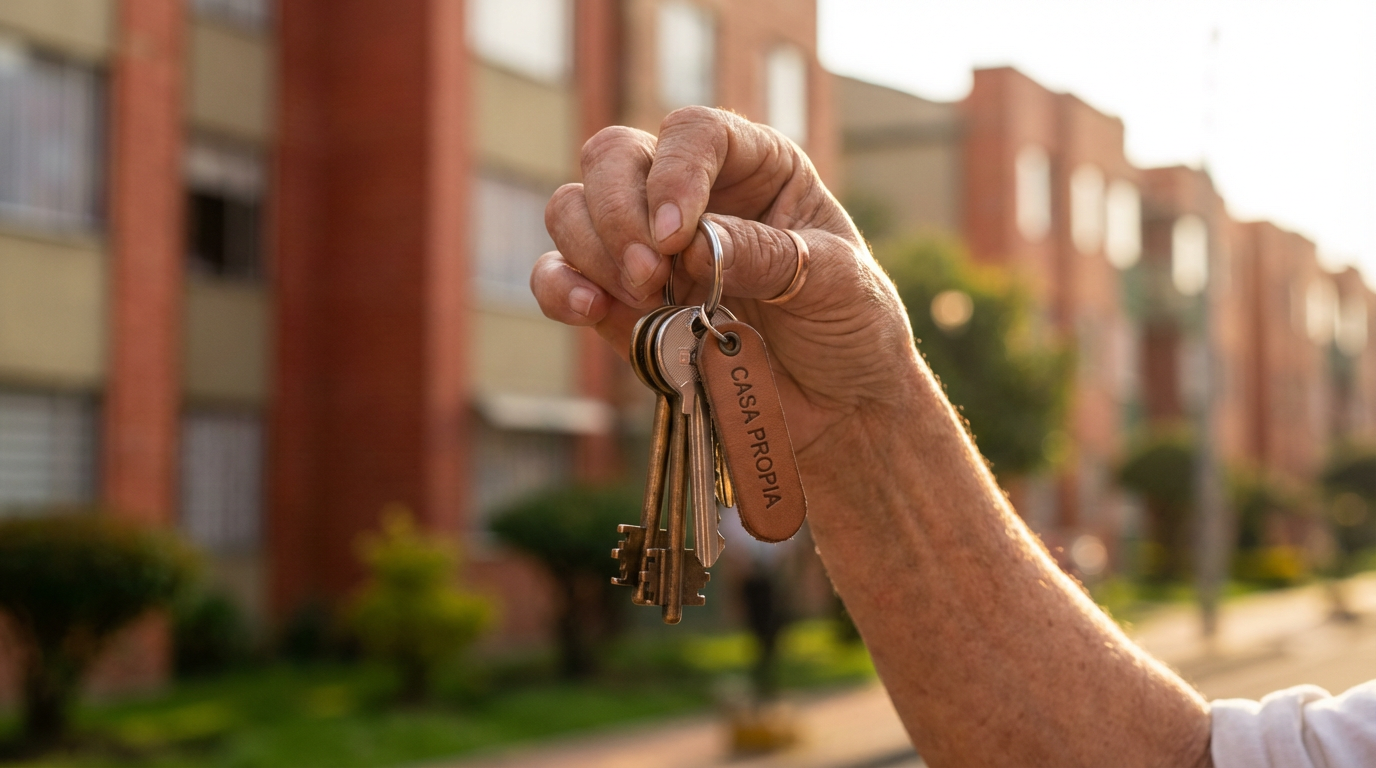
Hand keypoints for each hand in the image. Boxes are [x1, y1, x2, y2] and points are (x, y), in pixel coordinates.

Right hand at [530, 107, 918, 453]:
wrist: (839, 410)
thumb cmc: (852, 329)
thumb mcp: (838, 282)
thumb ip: (767, 256)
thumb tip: (690, 245)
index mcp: (755, 166)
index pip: (693, 133)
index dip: (673, 171)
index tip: (676, 232)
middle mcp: (693, 196)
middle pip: (614, 157)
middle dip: (619, 211)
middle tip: (653, 272)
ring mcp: (648, 250)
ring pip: (573, 208)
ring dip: (593, 248)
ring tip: (645, 297)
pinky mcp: (620, 308)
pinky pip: (559, 279)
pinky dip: (560, 287)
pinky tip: (590, 309)